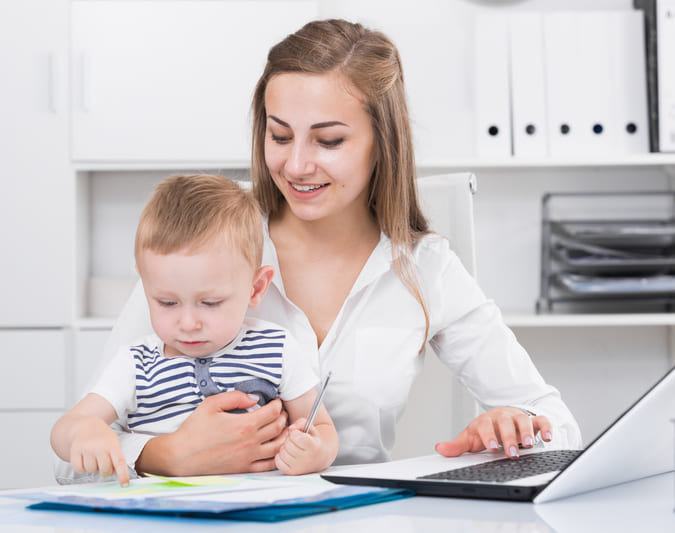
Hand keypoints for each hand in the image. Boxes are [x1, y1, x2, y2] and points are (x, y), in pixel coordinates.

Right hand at [69, 417, 128, 486]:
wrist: (85, 425)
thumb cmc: (102, 437)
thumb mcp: (113, 443)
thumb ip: (116, 457)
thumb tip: (115, 474)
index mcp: (112, 444)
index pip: (119, 462)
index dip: (123, 475)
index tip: (125, 485)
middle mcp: (99, 446)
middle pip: (104, 470)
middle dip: (105, 471)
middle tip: (103, 463)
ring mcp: (86, 448)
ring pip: (91, 470)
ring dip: (93, 468)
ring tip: (93, 458)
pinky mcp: (75, 450)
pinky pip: (78, 469)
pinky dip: (81, 468)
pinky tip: (84, 460)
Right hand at [136, 391, 287, 475]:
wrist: (181, 456)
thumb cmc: (194, 429)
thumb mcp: (211, 404)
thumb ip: (235, 397)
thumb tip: (255, 398)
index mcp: (244, 425)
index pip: (273, 412)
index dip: (278, 404)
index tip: (276, 401)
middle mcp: (250, 442)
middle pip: (279, 428)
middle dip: (283, 417)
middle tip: (280, 412)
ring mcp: (249, 457)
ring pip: (278, 446)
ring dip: (285, 436)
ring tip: (284, 428)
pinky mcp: (244, 469)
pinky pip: (269, 464)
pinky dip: (278, 455)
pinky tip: (277, 448)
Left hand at [274, 418, 330, 474]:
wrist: (319, 458)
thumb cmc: (313, 441)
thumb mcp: (310, 428)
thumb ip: (301, 423)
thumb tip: (291, 429)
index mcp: (314, 447)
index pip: (296, 436)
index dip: (294, 433)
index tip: (298, 434)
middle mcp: (308, 459)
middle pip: (288, 444)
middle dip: (289, 440)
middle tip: (295, 442)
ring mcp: (300, 467)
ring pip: (282, 453)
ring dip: (284, 448)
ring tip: (291, 448)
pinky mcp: (292, 472)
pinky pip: (278, 462)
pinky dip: (280, 457)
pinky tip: (287, 455)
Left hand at [435, 407, 552, 458]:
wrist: (501, 417)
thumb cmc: (486, 430)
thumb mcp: (470, 438)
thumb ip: (457, 446)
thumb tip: (440, 449)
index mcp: (486, 420)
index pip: (486, 425)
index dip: (489, 435)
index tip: (491, 447)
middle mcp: (503, 417)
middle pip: (506, 423)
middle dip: (509, 438)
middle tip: (512, 453)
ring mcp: (518, 417)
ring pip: (524, 420)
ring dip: (527, 432)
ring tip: (529, 445)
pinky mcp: (533, 420)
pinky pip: (542, 420)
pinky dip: (546, 427)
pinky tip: (549, 438)